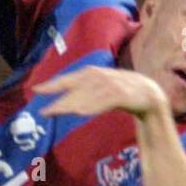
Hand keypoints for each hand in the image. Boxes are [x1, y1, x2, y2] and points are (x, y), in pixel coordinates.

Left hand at [35, 67, 168, 119]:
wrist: (150, 95)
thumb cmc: (122, 93)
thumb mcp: (101, 89)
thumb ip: (85, 92)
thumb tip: (66, 103)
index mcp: (93, 73)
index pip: (68, 78)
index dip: (52, 84)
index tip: (36, 90)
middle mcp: (100, 76)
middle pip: (74, 89)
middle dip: (58, 100)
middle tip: (43, 112)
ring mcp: (111, 85)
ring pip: (86, 96)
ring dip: (70, 105)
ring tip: (56, 112)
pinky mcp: (122, 94)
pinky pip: (104, 101)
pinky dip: (92, 106)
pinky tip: (80, 112)